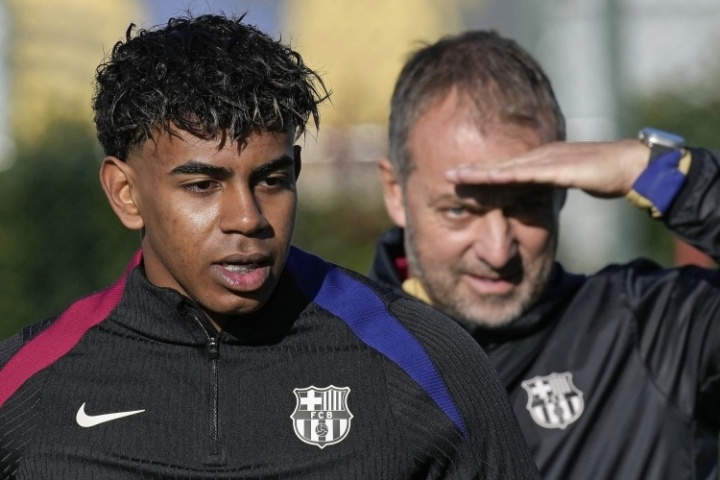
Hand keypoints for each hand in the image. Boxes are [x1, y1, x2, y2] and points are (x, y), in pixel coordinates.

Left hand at [445, 139, 648, 197]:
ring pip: (508, 167)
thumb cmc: (602, 174)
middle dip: (472, 170)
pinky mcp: (560, 167)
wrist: (630, 165)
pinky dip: (509, 176)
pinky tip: (491, 178)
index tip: (457, 177)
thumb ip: (549, 185)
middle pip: (500, 164)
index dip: (480, 171)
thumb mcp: (567, 181)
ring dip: (482, 172)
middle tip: (446, 174)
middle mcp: (540, 155)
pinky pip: (530, 173)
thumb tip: (535, 194)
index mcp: (541, 159)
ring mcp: (549, 159)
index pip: (504, 167)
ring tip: (458, 176)